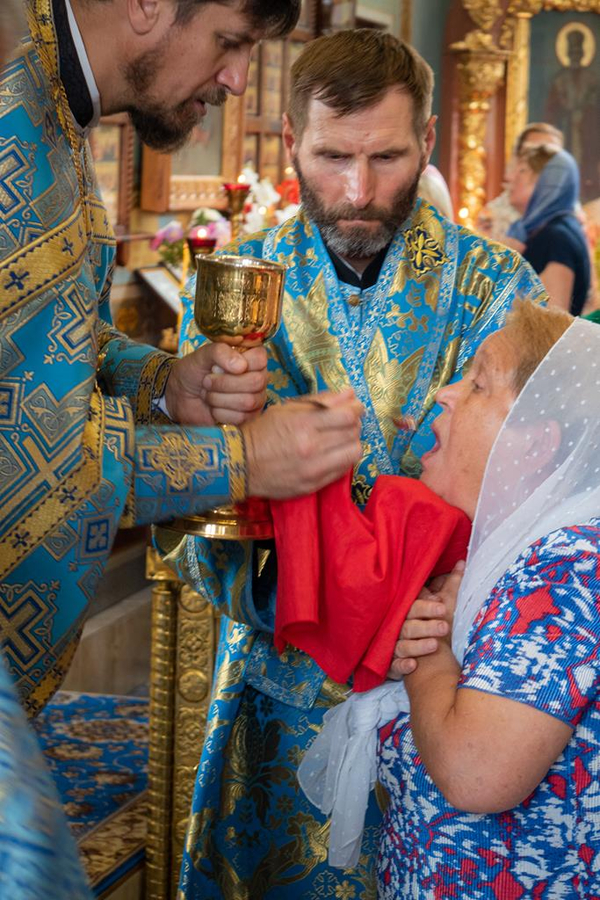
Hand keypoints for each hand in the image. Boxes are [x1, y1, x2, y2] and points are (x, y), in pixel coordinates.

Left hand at [164, 343, 266, 425]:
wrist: (180, 396)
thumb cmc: (194, 371)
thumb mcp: (203, 355)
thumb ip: (220, 352)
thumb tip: (241, 366)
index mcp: (251, 358)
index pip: (260, 359)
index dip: (239, 363)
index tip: (218, 366)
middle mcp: (258, 378)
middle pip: (256, 382)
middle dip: (225, 383)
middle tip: (207, 381)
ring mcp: (255, 399)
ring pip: (248, 402)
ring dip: (219, 398)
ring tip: (208, 394)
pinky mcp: (247, 418)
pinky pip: (241, 417)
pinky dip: (220, 412)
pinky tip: (213, 407)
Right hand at [242, 388, 363, 498]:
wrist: (240, 464)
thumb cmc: (263, 432)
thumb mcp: (287, 409)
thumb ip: (320, 401)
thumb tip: (350, 394)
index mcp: (304, 424)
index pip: (348, 415)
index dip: (356, 409)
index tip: (354, 407)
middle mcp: (311, 447)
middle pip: (354, 433)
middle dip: (354, 424)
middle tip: (345, 422)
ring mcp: (314, 469)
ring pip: (354, 452)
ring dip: (351, 442)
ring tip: (340, 439)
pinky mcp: (314, 485)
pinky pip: (343, 470)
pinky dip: (342, 459)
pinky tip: (331, 454)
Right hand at [387, 561, 464, 678]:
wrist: (419, 653)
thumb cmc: (427, 622)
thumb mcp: (438, 603)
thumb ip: (449, 585)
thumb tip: (463, 563)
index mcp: (407, 612)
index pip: (413, 607)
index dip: (426, 607)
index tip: (443, 609)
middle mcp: (398, 628)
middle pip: (408, 626)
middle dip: (426, 627)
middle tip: (445, 627)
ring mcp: (394, 647)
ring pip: (401, 646)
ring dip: (417, 645)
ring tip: (435, 645)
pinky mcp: (392, 666)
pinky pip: (393, 667)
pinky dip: (401, 665)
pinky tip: (412, 665)